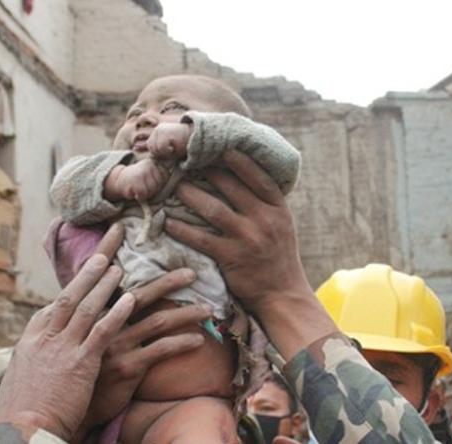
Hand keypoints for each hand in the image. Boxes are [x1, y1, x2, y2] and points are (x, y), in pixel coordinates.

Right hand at [0, 228, 133, 439]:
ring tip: (120, 268)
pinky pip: (101, 332)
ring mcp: (63, 348)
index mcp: (33, 337)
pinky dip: (116, 313)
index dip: (74, 284)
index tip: (87, 269)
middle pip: (70, 295)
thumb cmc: (24, 408)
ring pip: (86, 307)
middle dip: (88, 272)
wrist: (22, 429)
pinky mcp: (80, 364)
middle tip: (105, 253)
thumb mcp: (25, 373)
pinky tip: (129, 300)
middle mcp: (46, 337)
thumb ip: (40, 354)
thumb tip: (47, 344)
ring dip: (105, 286)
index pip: (56, 304)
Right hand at [81, 269, 210, 429]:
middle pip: (139, 295)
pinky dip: (182, 342)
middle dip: (167, 282)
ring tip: (207, 310)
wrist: (71, 406)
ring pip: (157, 321)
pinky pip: (161, 349)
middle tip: (191, 273)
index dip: (117, 257)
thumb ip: (96, 318)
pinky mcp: (128, 367)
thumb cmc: (82, 371)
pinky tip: (198, 341)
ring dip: (185, 314)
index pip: (113, 282)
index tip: (130, 237)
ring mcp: (115, 345)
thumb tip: (118, 300)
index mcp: (91, 314)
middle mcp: (102, 324)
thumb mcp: (80, 339)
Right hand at [104, 159, 169, 201]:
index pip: (166, 178)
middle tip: (143, 185)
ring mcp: (143, 172)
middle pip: (159, 186)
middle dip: (152, 190)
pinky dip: (139, 196)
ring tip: (139, 187)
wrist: (120, 179)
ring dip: (145, 193)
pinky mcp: (136, 180)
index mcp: (156, 163)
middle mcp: (150, 165)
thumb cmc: (140, 180)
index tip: (150, 181)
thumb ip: (163, 176)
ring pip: (152, 191)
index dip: (158, 184)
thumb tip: (181, 183)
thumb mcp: (153, 174)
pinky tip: (135, 191)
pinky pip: (143, 194)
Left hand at [148, 122, 190, 160]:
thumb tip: (151, 157)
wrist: (197, 137)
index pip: (151, 147)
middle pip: (151, 148)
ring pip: (155, 149)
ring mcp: (160, 130)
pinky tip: (175, 146)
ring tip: (174, 148)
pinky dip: (168, 151)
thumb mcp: (170, 149)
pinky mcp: (164, 132)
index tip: (171, 151)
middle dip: (161, 153)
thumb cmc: (184, 145)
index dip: (159, 153)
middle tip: (173, 150)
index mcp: (158, 133)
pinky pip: (160, 147)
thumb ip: (160, 151)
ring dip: (165, 153)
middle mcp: (157, 130)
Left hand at [165, 150, 336, 359]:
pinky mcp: (231, 257)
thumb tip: (242, 178)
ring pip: (213, 209)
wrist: (283, 295)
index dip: (241, 161)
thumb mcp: (282, 225)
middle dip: (208, 172)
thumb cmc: (278, 257)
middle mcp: (265, 220)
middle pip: (232, 188)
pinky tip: (169, 221)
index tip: (223, 148)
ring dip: (191, 195)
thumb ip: (264, 204)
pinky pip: (201, 239)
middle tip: (188, 162)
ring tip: (175, 186)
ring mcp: (247, 239)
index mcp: (278, 210)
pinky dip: (183, 229)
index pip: (260, 178)